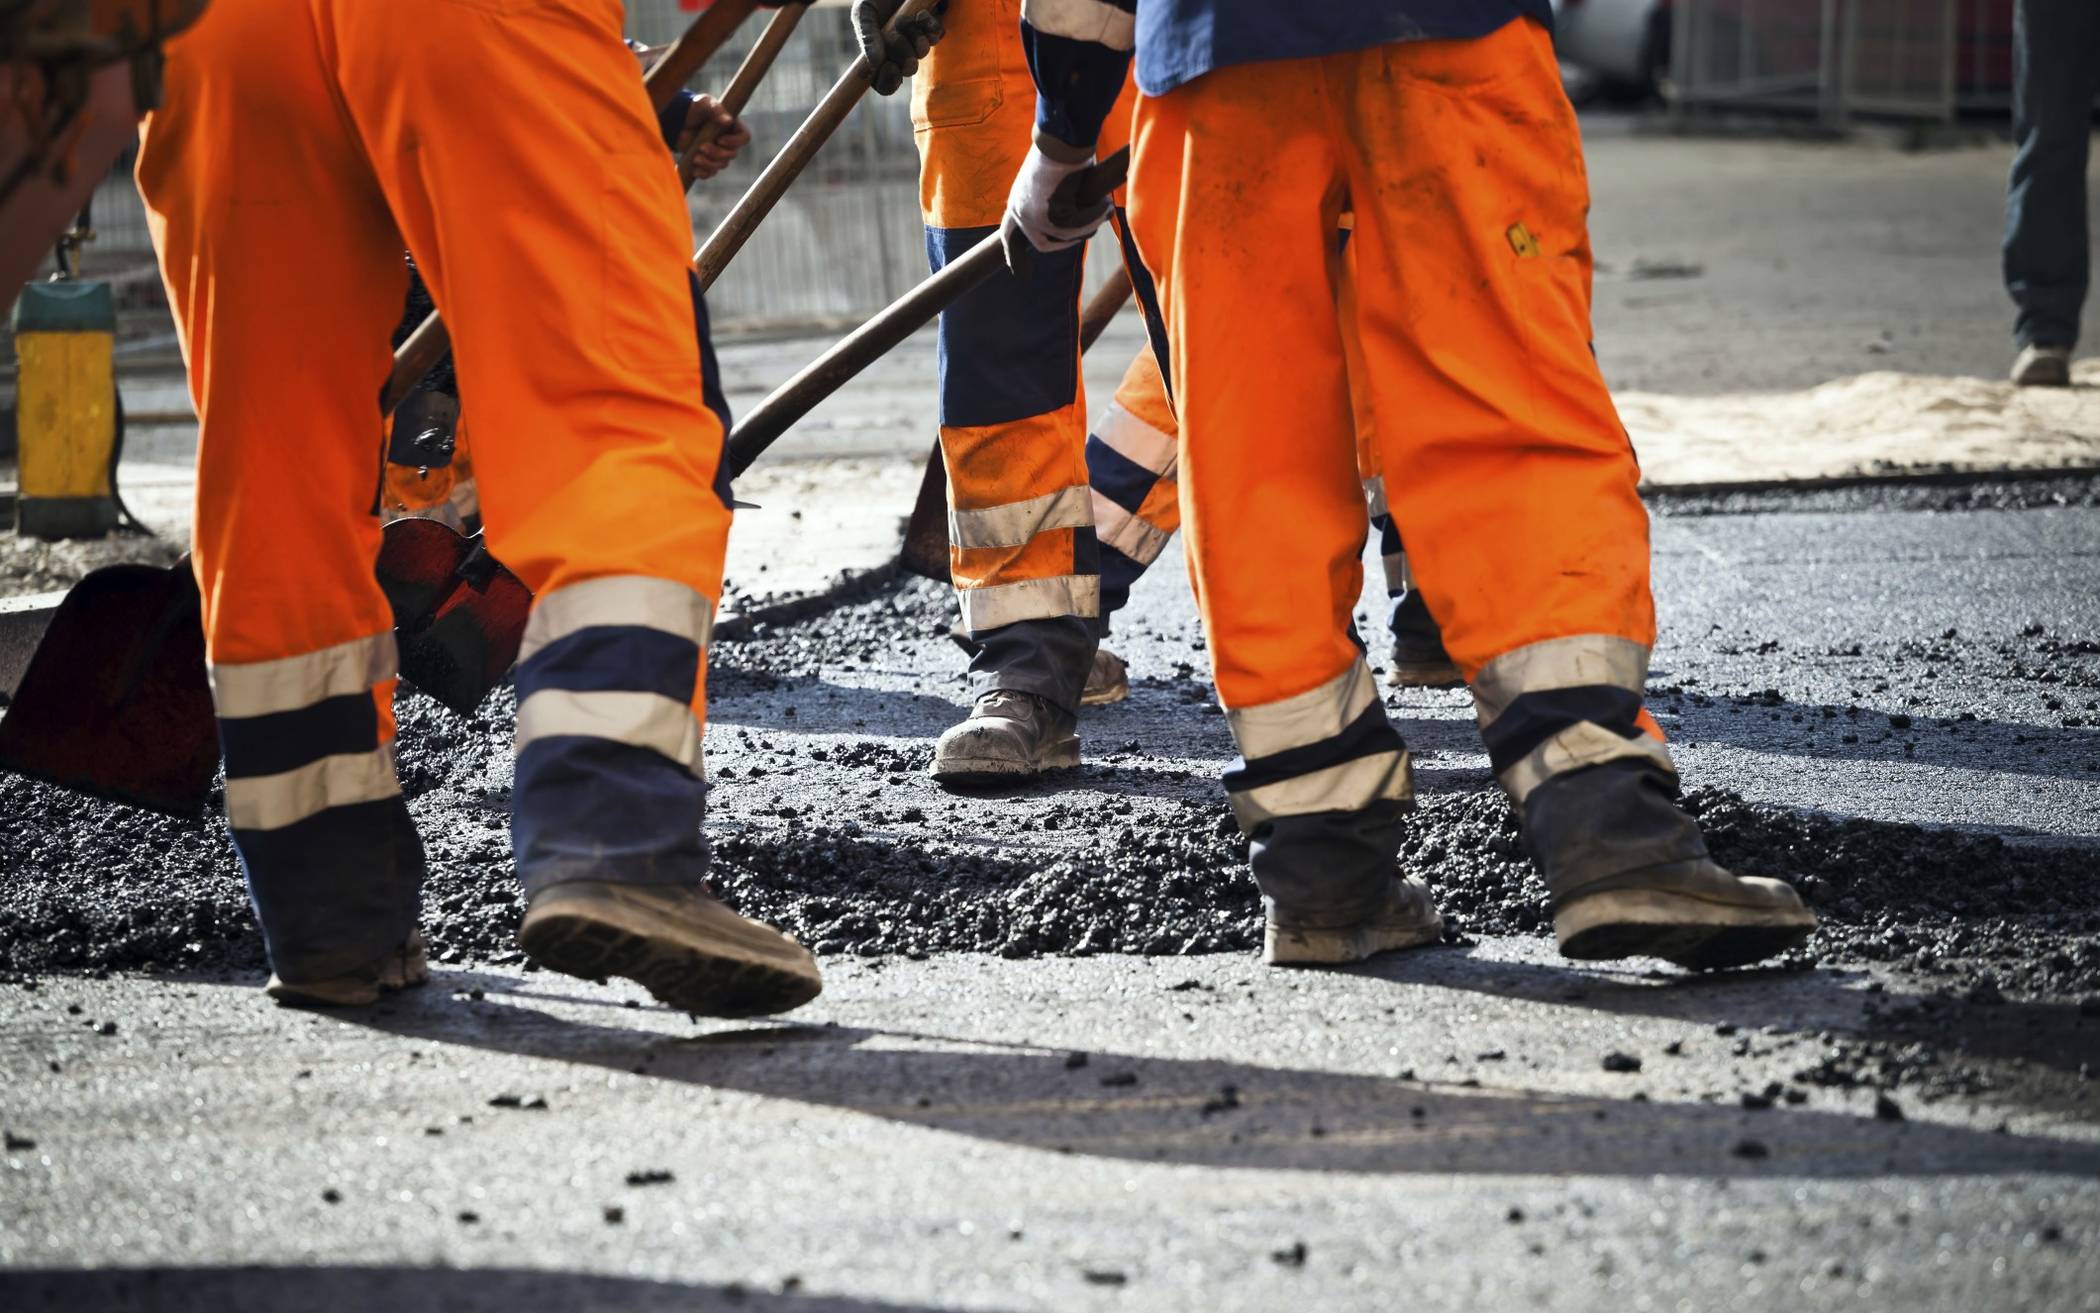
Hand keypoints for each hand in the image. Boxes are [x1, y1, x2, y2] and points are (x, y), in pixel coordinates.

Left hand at [674, 93, 751, 185]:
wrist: (677, 119)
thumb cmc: (694, 107)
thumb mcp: (704, 103)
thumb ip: (716, 109)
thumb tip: (728, 120)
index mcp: (732, 126)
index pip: (744, 138)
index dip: (735, 142)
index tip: (720, 140)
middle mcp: (728, 141)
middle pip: (732, 154)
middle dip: (717, 153)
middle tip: (702, 147)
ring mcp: (718, 152)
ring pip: (721, 165)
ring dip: (709, 164)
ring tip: (695, 158)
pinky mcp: (707, 161)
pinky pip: (710, 173)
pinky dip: (703, 173)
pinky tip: (694, 168)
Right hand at [852, 0, 944, 96]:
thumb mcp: (864, 13)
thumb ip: (866, 36)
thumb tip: (874, 63)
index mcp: (879, 53)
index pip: (885, 83)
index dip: (888, 82)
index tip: (890, 69)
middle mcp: (899, 50)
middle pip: (907, 69)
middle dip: (904, 54)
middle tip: (896, 35)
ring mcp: (917, 39)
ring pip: (922, 52)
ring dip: (916, 38)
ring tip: (908, 20)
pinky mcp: (932, 26)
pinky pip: (936, 36)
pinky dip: (930, 26)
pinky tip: (922, 14)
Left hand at [1003, 139, 1109, 265]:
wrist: (1062, 139)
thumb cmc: (1062, 151)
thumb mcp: (1053, 180)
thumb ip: (1055, 201)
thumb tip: (1077, 215)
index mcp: (1017, 201)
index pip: (1008, 235)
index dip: (1014, 254)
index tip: (1018, 271)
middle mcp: (1019, 211)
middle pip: (1042, 244)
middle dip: (1067, 242)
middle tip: (1089, 229)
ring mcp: (1032, 216)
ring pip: (1066, 235)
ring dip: (1089, 223)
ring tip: (1104, 207)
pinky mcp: (1050, 216)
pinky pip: (1077, 227)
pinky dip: (1095, 216)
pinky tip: (1105, 205)